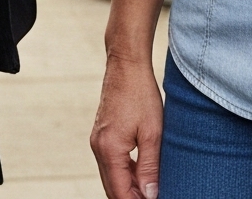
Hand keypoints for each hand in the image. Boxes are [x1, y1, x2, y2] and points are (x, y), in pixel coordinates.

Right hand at [89, 51, 163, 198]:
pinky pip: (111, 163)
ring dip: (129, 186)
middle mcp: (98, 148)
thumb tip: (149, 195)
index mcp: (109, 150)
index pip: (119, 192)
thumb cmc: (141, 94)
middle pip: (112, 188)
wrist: (126, 65)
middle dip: (131, 197)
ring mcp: (98, 141)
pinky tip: (143, 173)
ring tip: (152, 189)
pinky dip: (125, 172)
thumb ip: (150, 167)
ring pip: (111, 176)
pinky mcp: (102, 135)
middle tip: (153, 198)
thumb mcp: (152, 133)